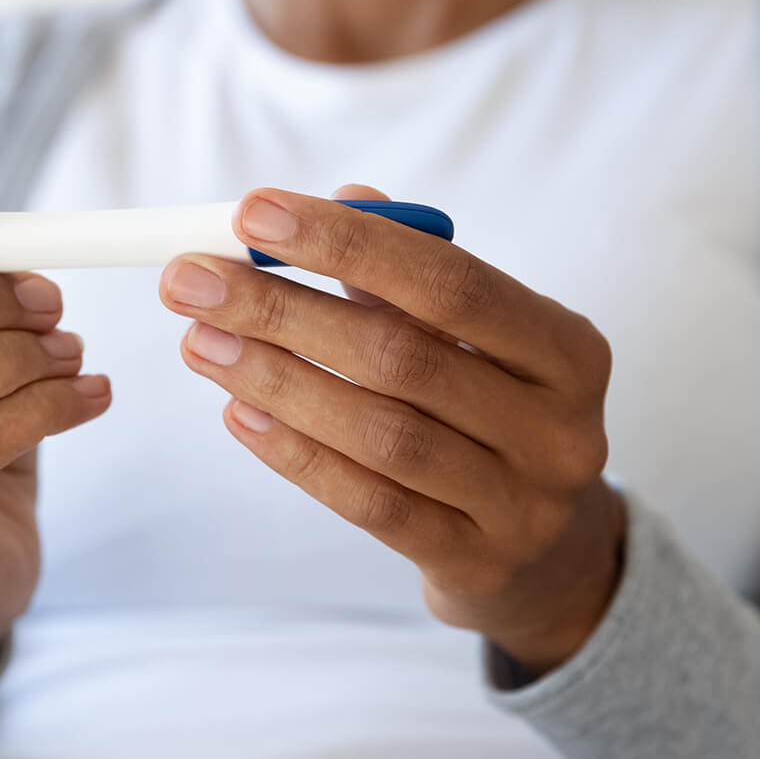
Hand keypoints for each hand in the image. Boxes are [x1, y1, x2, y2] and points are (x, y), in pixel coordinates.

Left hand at [159, 184, 624, 674]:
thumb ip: (410, 273)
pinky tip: (239, 414)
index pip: (452, 282)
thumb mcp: (472, 341)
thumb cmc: (491, 412)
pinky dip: (297, 454)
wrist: (544, 552)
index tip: (251, 213)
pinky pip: (370, 503)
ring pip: (381, 434)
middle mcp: (559, 428)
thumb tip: (347, 195)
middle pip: (402, 356)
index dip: (348, 243)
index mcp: (568, 349)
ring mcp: (522, 504)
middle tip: (191, 281)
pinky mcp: (475, 563)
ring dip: (276, 380)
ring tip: (199, 341)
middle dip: (283, 310)